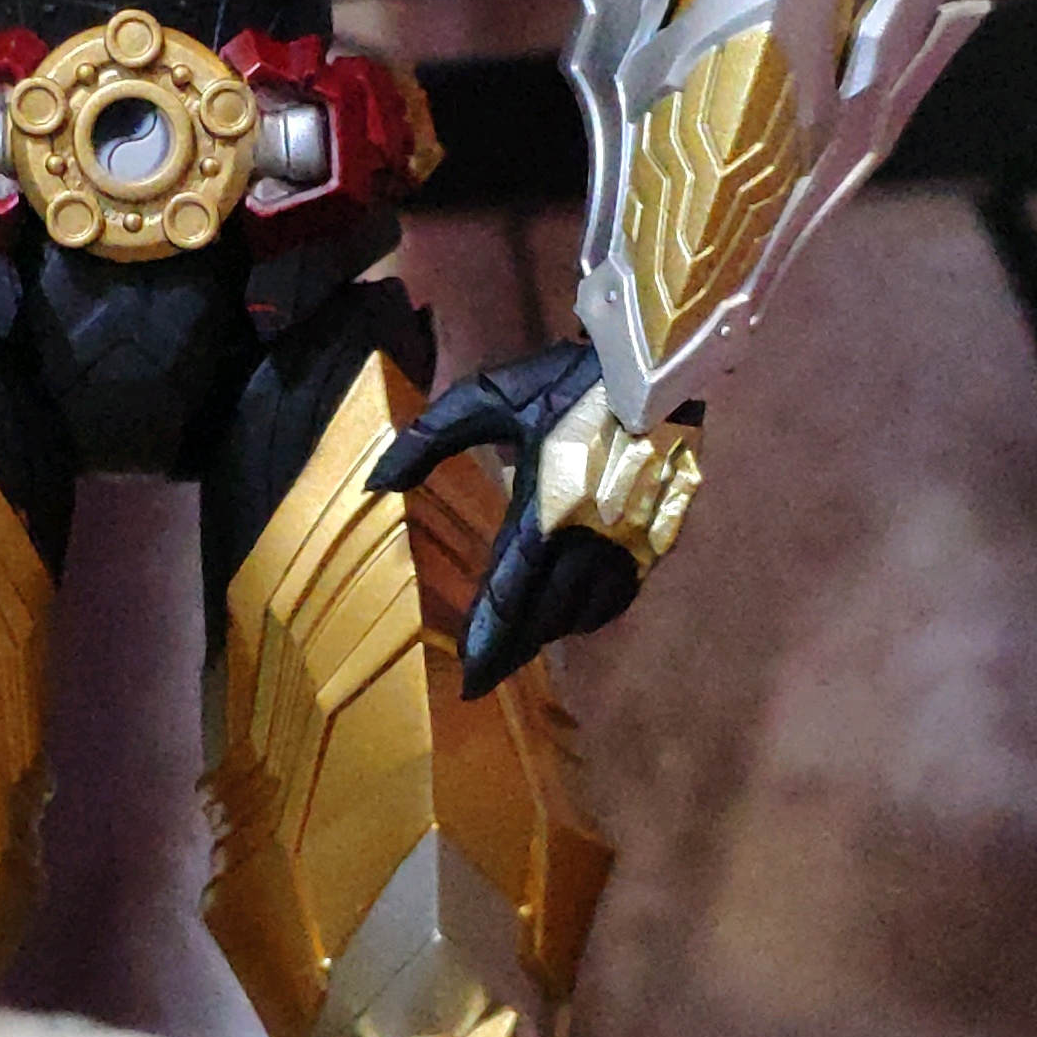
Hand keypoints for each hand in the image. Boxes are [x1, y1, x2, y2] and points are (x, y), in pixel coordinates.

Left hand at [369, 343, 700, 699]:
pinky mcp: (661, 534)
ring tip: (524, 641)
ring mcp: (633, 538)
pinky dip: (597, 612)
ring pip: (589, 609)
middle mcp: (594, 534)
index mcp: (548, 505)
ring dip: (553, 630)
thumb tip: (374, 486)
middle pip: (548, 613)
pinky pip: (625, 592)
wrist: (655, 362)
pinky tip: (577, 615)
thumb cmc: (566, 379)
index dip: (488, 638)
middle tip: (489, 674)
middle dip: (515, 647)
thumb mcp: (488, 396)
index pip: (511, 591)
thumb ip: (428, 440)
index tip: (470, 674)